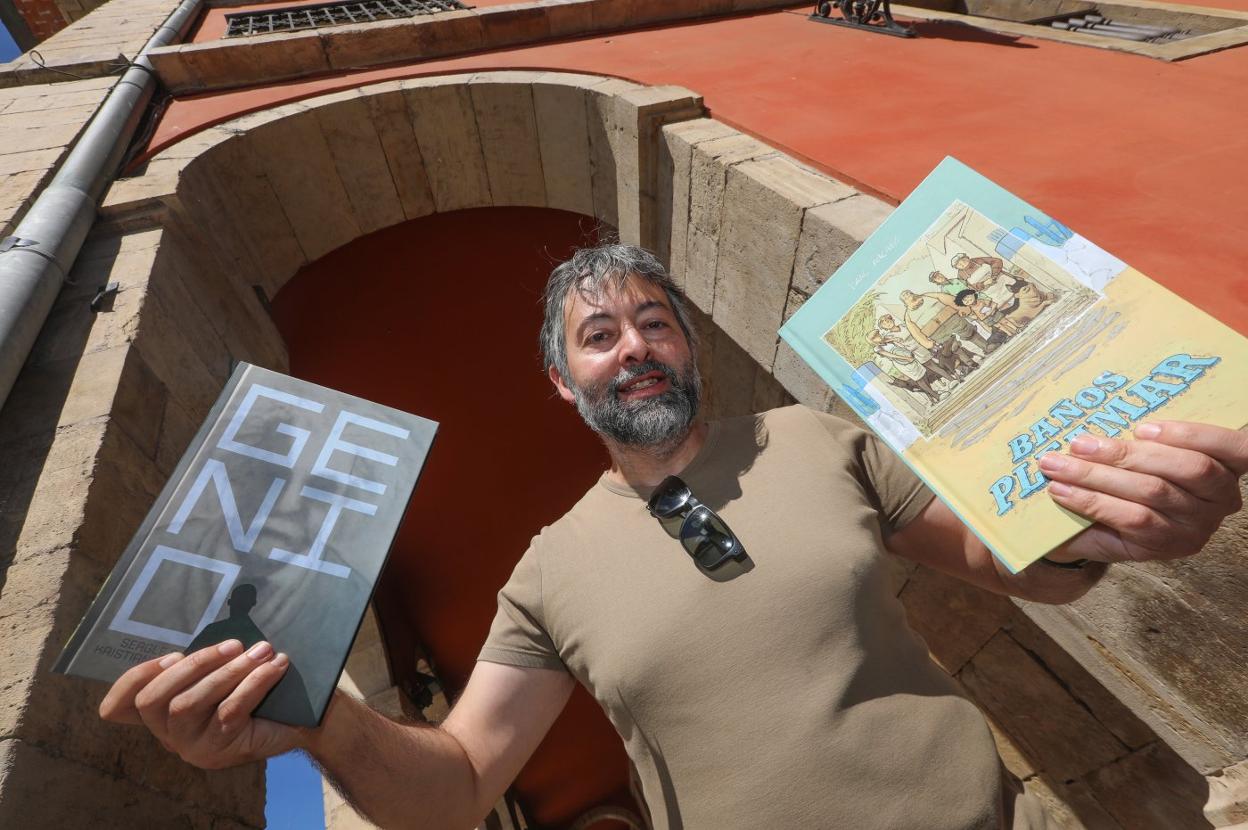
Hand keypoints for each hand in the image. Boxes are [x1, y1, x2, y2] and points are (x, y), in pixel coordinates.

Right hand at [99, 640, 302, 768]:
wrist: (297, 725)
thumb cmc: (255, 693)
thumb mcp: (224, 674)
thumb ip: (205, 661)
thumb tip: (205, 626)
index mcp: (162, 712)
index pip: (121, 706)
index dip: (131, 680)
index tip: (171, 654)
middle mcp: (167, 732)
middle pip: (152, 699)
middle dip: (192, 665)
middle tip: (234, 644)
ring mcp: (188, 745)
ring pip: (189, 704)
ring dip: (227, 672)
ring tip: (262, 651)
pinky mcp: (216, 751)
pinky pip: (228, 712)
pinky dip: (253, 684)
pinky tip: (275, 667)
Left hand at [1039, 421, 1246, 563]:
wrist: (1096, 529)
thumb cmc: (1124, 478)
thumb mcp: (1137, 453)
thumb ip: (1140, 437)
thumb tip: (1107, 407)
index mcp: (1226, 466)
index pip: (1235, 448)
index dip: (1194, 434)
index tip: (1143, 427)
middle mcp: (1221, 499)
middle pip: (1188, 468)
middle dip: (1128, 452)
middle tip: (1079, 443)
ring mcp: (1197, 527)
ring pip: (1152, 492)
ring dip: (1098, 475)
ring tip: (1058, 465)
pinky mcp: (1168, 547)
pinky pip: (1131, 519)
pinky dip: (1092, 501)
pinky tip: (1062, 490)